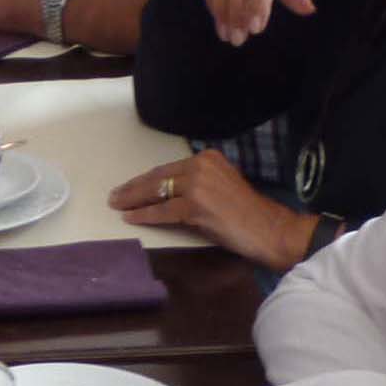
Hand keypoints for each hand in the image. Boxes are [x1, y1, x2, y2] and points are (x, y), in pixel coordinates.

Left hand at [107, 148, 310, 265]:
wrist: (270, 229)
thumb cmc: (248, 214)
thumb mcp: (221, 186)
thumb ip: (197, 184)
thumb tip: (166, 194)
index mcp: (207, 157)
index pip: (168, 169)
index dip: (146, 179)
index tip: (131, 185)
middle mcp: (201, 165)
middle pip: (158, 177)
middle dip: (134, 187)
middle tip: (115, 195)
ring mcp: (198, 184)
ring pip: (156, 192)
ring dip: (133, 200)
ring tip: (117, 205)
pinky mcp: (196, 206)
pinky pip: (162, 211)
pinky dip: (144, 215)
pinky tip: (131, 217)